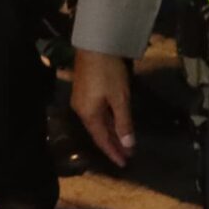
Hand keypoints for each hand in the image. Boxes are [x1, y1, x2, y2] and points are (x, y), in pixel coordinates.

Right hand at [70, 49, 135, 166]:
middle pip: (98, 132)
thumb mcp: (120, 98)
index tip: (124, 164)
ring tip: (122, 142)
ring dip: (110, 132)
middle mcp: (81, 109)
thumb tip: (127, 146)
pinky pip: (96, 112)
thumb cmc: (108, 72)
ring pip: (97, 122)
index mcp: (88, 114)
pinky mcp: (84, 89)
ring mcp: (81, 99)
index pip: (102, 139)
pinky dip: (106, 120)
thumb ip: (123, 122)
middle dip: (112, 144)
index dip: (113, 152)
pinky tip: (114, 122)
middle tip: (125, 155)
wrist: (94, 44)